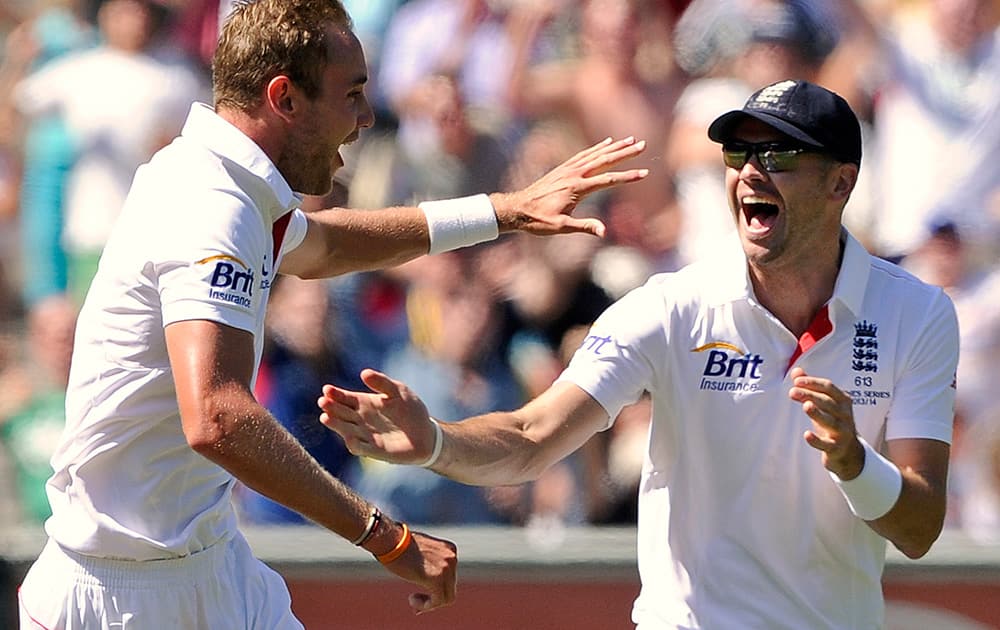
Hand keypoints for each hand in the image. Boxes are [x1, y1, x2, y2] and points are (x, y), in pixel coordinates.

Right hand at [318, 368, 436, 464]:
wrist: (426, 434)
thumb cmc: (411, 410)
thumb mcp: (399, 391)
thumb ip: (382, 383)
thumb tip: (364, 373)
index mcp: (364, 403)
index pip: (344, 398)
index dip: (334, 394)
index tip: (327, 390)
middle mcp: (360, 420)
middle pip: (341, 413)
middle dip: (331, 407)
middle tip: (323, 402)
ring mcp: (366, 435)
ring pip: (346, 430)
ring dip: (336, 424)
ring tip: (326, 417)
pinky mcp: (374, 450)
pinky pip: (360, 448)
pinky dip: (354, 444)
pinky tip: (350, 438)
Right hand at [381, 528, 457, 613]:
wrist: (391, 539)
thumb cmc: (398, 544)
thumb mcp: (420, 551)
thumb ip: (429, 563)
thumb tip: (428, 581)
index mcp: (450, 549)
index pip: (450, 576)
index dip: (436, 588)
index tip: (419, 592)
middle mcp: (452, 557)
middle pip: (450, 587)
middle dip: (434, 597)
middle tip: (415, 600)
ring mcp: (447, 568)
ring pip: (447, 597)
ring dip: (429, 603)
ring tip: (412, 600)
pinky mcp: (436, 578)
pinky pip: (437, 601)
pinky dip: (425, 606)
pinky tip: (412, 600)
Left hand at [491, 136, 647, 236]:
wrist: (517, 208)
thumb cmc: (538, 220)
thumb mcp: (562, 227)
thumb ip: (584, 227)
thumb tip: (604, 232)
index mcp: (577, 188)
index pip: (608, 180)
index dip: (628, 177)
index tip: (645, 173)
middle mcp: (574, 174)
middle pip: (605, 160)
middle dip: (625, 152)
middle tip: (643, 144)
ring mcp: (568, 169)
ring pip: (596, 154)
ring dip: (614, 146)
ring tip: (630, 139)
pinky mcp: (563, 168)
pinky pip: (584, 154)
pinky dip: (597, 147)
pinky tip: (606, 142)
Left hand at [788, 367, 864, 479]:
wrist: (849, 452)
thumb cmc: (834, 422)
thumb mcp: (824, 404)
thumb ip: (810, 387)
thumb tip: (796, 371)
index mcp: (843, 401)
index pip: (829, 388)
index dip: (814, 383)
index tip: (797, 381)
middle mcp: (845, 415)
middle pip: (828, 402)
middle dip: (811, 395)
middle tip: (792, 392)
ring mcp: (843, 432)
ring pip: (830, 422)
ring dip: (818, 414)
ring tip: (805, 406)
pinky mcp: (837, 448)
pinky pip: (827, 444)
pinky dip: (817, 440)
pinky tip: (807, 435)